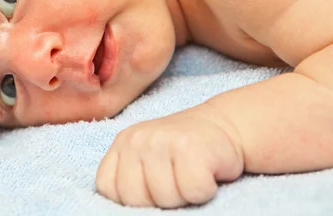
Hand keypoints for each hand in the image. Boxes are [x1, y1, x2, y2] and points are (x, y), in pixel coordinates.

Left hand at [96, 105, 243, 207]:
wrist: (225, 125)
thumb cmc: (184, 153)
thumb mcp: (148, 160)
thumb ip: (131, 178)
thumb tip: (129, 210)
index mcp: (122, 144)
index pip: (108, 189)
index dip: (132, 198)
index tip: (152, 187)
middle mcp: (136, 139)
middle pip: (134, 199)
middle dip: (157, 199)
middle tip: (175, 180)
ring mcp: (161, 140)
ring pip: (165, 198)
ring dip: (183, 195)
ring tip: (191, 174)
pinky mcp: (189, 146)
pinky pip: (193, 191)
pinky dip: (205, 189)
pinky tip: (206, 171)